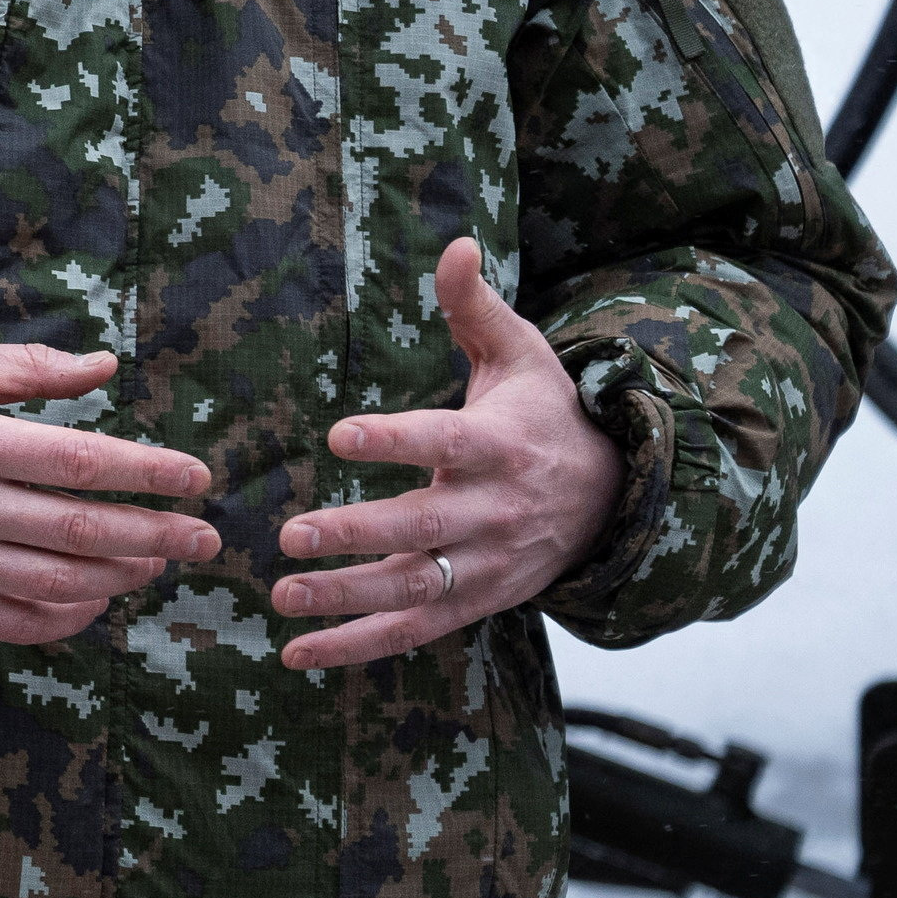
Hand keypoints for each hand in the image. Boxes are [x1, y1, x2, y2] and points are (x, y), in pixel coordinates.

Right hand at [0, 343, 223, 647]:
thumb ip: (28, 369)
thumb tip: (106, 365)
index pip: (82, 460)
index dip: (149, 472)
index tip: (196, 479)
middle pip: (82, 527)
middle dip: (157, 535)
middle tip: (204, 539)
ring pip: (57, 581)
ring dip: (121, 577)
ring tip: (157, 566)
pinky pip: (16, 622)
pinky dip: (67, 619)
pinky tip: (97, 602)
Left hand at [271, 239, 617, 668]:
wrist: (613, 494)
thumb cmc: (545, 413)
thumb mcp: (521, 354)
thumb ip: (473, 307)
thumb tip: (454, 243)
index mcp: (500, 444)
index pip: (444, 442)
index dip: (395, 439)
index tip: (339, 432)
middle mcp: (495, 509)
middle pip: (422, 528)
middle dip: (356, 535)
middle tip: (291, 536)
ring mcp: (489, 563)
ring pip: (415, 588)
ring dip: (347, 597)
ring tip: (283, 595)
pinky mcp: (479, 602)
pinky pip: (416, 629)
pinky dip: (358, 646)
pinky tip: (299, 654)